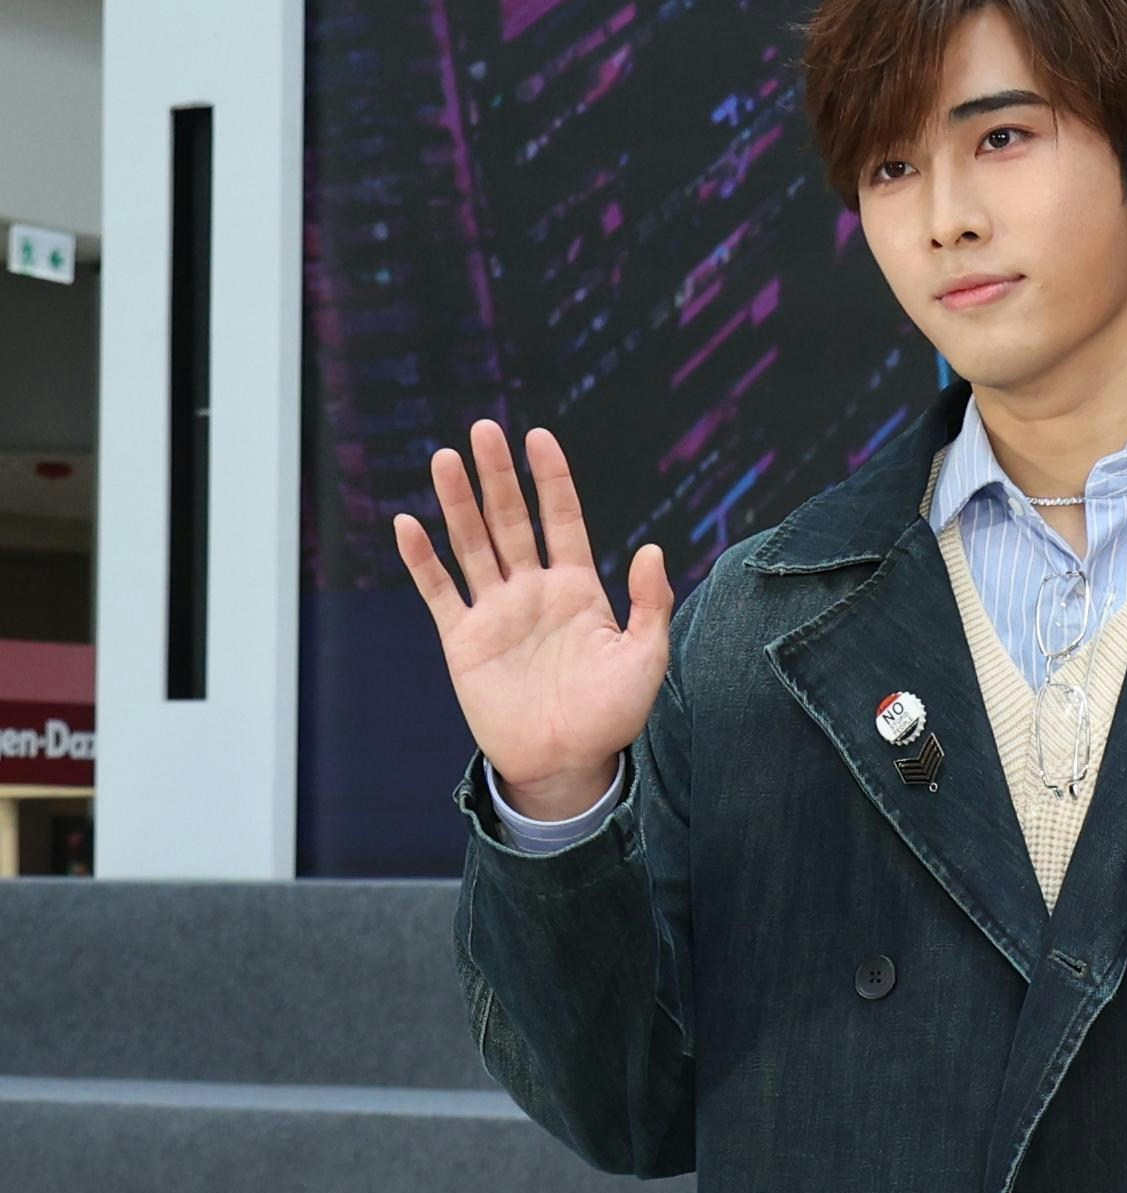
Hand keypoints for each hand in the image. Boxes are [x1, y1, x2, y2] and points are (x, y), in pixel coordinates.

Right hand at [392, 419, 672, 820]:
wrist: (567, 762)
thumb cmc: (612, 713)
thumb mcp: (646, 657)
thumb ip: (650, 603)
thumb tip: (652, 549)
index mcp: (579, 589)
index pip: (563, 519)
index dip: (551, 479)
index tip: (538, 437)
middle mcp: (534, 591)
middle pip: (512, 521)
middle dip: (498, 476)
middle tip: (483, 430)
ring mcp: (496, 612)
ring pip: (473, 545)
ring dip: (457, 503)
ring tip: (445, 458)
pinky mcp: (464, 640)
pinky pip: (439, 592)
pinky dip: (422, 560)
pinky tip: (407, 524)